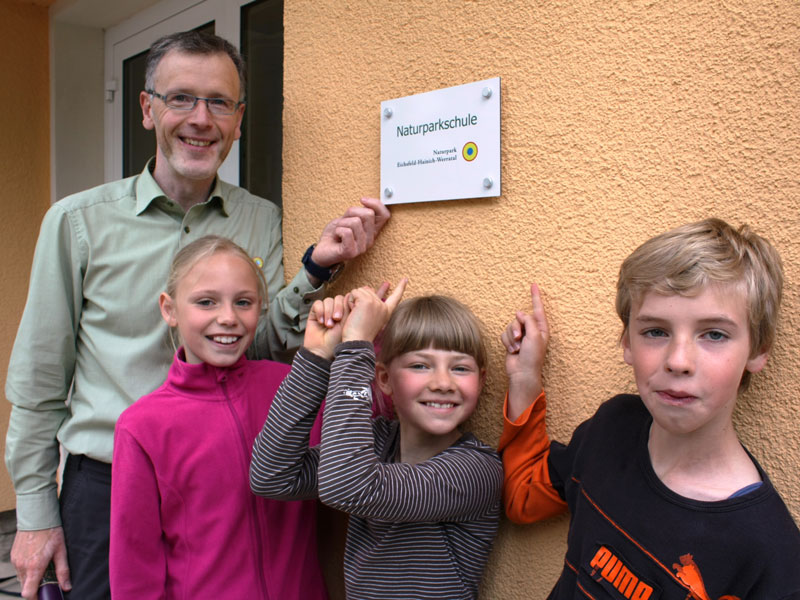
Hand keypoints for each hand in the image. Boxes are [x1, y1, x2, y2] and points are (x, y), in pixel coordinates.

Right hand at [11, 527, 70, 598]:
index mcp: (34, 567)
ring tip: (42, 565)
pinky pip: (18, 568)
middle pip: (25, 586)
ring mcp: (16, 560)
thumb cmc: (51, 532)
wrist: (38, 516)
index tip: (43, 595)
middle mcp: (22, 565)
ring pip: (21, 577)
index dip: (35, 597)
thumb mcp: (61, 551)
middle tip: (47, 578)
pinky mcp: (13, 555)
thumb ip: (63, 571)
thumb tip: (66, 586)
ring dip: (30, 577)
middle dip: (35, 586)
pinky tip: (36, 559)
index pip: (28, 593)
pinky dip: (26, 568)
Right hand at [304, 294, 347, 359]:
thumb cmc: (339, 340)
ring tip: (328, 325)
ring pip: (328, 300)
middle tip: (337, 319)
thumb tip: (350, 294)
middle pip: (338, 298)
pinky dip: (320, 312)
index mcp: (346, 313)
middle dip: (338, 308)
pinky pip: (317, 304)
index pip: (347, 299)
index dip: (346, 304)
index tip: (348, 314)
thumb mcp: (348, 323)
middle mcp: (336, 311)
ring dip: (328, 312)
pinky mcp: (314, 314)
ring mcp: (325, 312)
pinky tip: (321, 322)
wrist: (324, 351)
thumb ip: (349, 308)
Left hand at [310, 197, 390, 269]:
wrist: (322, 251)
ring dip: (342, 223)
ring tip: (339, 231)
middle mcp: (369, 240)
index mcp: (371, 231)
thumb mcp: (347, 218)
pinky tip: (337, 237)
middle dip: (352, 213)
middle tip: (344, 222)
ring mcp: (361, 247)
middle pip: (368, 214)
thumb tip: (365, 202)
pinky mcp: (351, 252)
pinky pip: (347, 232)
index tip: (362, 200)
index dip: (376, 204)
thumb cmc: (335, 234)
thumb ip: (358, 212)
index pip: (385, 215)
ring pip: (355, 222)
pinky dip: (338, 230)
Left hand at [342, 279, 407, 343]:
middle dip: (358, 300)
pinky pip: (354, 292)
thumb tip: (369, 287)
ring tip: (355, 315)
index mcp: (386, 312)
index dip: (400, 287)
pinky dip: (350, 301)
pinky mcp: (366, 301)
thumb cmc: (360, 334)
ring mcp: (376, 303)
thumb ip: (371, 303)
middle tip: (358, 316)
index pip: (395, 297)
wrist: (357, 342)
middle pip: (368, 291)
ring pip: (360, 291)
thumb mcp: (370, 318)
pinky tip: (352, 312)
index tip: (405, 279)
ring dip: (353, 301)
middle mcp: (383, 306)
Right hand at [502, 284, 549, 420]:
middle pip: (519, 318)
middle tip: (520, 338)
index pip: (538, 309)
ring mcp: (521, 336)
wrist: (522, 373)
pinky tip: (512, 350)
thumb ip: (528, 321)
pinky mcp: (511, 341)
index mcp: (541, 328)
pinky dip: (507, 342)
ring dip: (511, 337)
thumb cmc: (532, 357)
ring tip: (516, 347)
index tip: (534, 284)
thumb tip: (520, 313)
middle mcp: (531, 330)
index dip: (536, 296)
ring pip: (510, 325)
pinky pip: (504, 334)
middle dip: (516, 327)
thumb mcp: (535, 336)